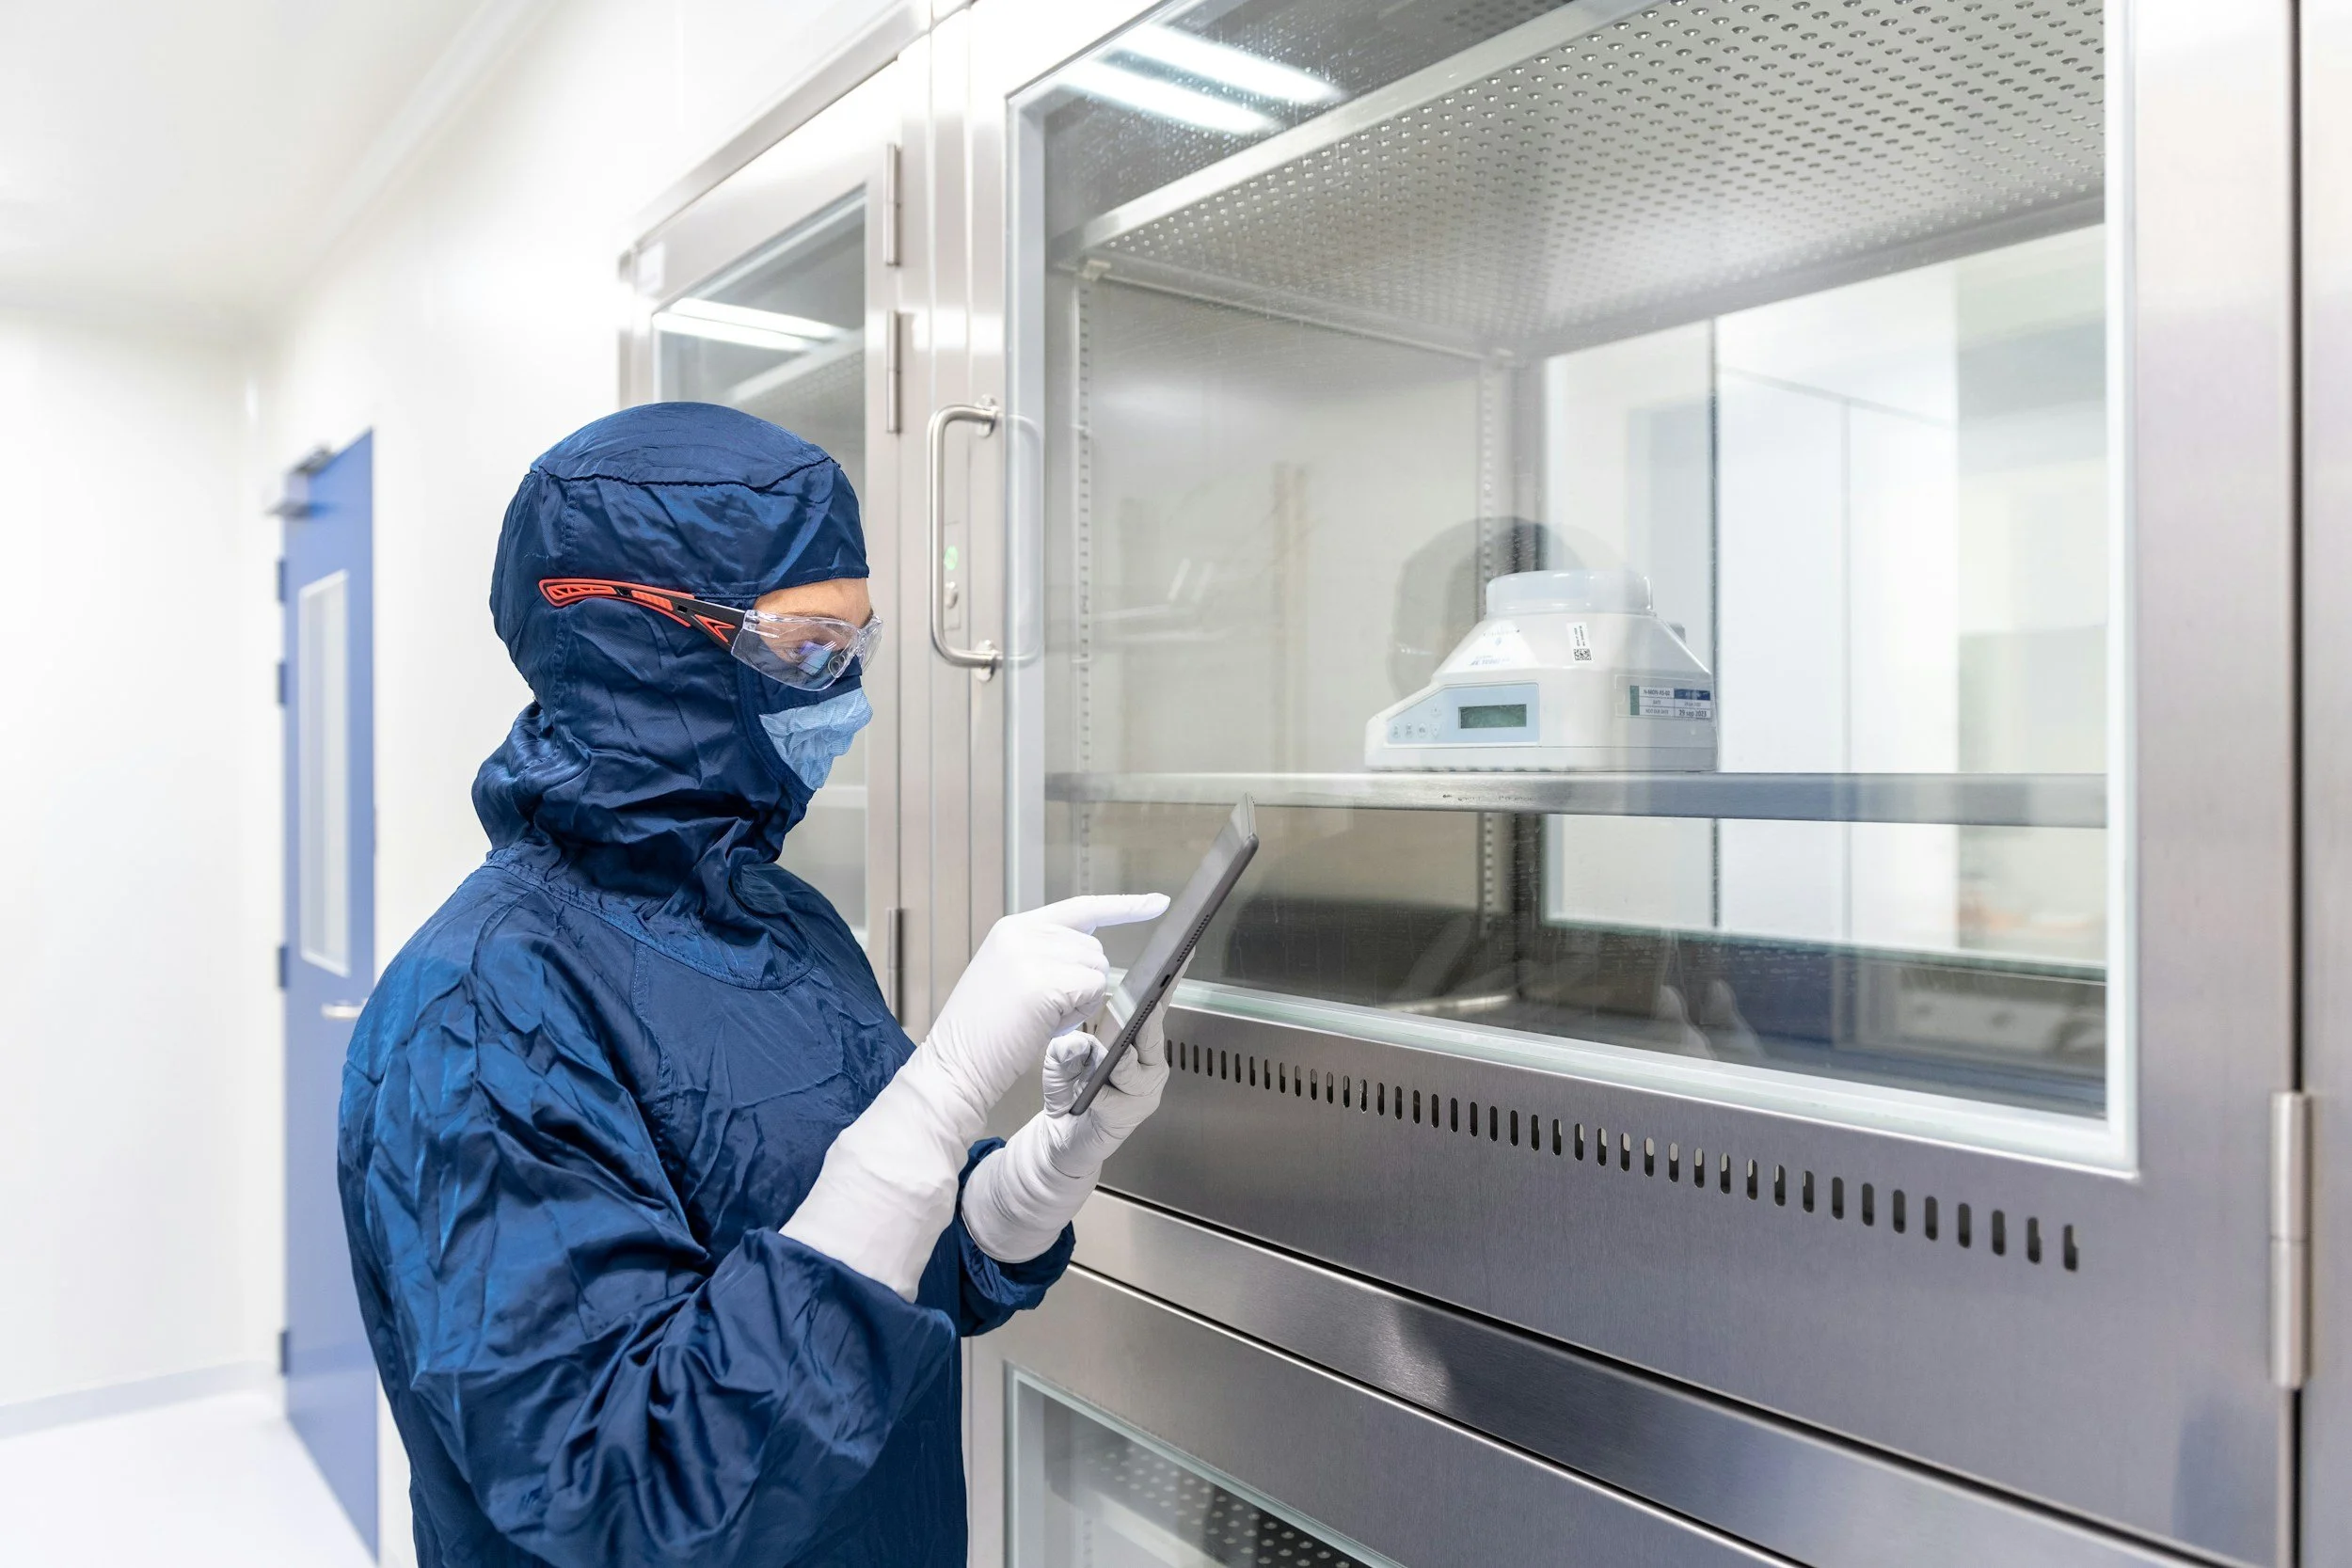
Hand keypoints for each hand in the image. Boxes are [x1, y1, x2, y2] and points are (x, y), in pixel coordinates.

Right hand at [921, 894, 1167, 1128]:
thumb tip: (1094, 957)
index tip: (1158, 902)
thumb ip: (1046, 956)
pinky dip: (1077, 1014)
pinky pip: (1091, 991)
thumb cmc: (983, 1035)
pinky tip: (1044, 1024)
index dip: (1124, 906)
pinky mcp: (1041, 982)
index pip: (1081, 907)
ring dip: (1081, 1002)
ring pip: (1097, 971)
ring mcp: (1030, 954)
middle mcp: (1021, 933)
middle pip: (1095, 949)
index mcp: (1013, 928)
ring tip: (1038, 1017)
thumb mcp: (1010, 977)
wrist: (953, 1067)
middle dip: (1083, 984)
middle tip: (1042, 1010)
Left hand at [958, 1003, 1172, 1264]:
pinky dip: (1102, 1093)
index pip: (1154, 1009)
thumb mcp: (1062, 1058)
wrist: (1063, 1136)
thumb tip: (1081, 1043)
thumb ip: (1068, 1045)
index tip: (1174, 962)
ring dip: (1119, 1062)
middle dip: (1143, 1020)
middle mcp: (1148, 1065)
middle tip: (1138, 1005)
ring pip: (1135, 1068)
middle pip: (1151, 1035)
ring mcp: (1143, 1091)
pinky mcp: (1130, 1115)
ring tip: (1105, 1057)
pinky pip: (1117, 1099)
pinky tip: (1091, 1093)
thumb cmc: (1070, 1090)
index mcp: (1138, 1042)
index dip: (1165, 986)